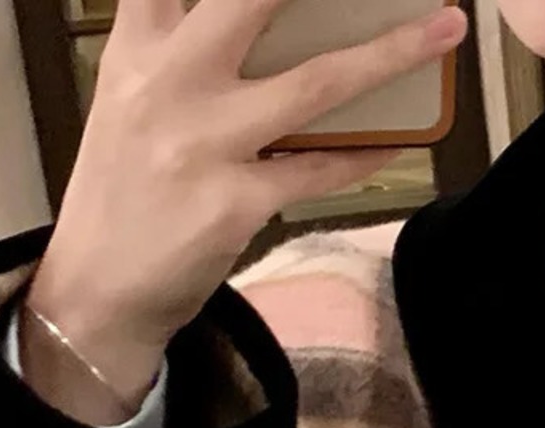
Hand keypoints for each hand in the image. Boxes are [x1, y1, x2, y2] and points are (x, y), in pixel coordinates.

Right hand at [31, 0, 467, 363]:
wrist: (100, 285)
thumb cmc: (128, 187)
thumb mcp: (133, 100)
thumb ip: (181, 52)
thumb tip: (273, 26)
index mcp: (138, 49)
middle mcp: (168, 83)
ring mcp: (205, 143)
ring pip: (316, 83)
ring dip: (392, 53)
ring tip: (445, 31)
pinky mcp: (237, 203)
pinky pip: (321, 170)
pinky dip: (366, 153)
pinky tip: (398, 141)